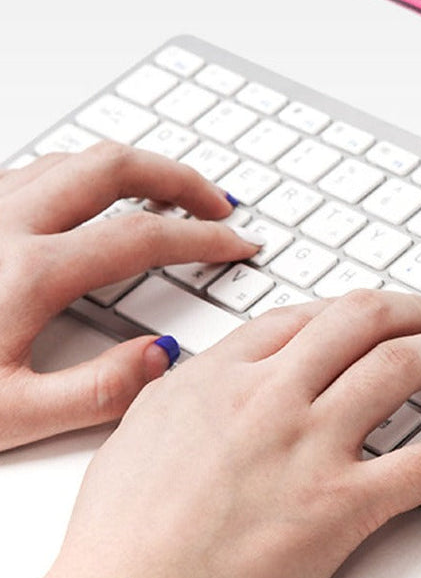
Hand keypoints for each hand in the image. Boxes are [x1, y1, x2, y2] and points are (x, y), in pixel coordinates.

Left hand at [0, 143, 259, 450]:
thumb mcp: (9, 418)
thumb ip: (98, 390)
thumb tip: (162, 359)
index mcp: (26, 273)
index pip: (143, 235)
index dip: (203, 237)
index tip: (239, 245)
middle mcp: (2, 224)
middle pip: (112, 165)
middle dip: (178, 175)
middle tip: (216, 201)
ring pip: (70, 159)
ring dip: (130, 168)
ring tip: (165, 192)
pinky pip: (33, 170)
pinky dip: (81, 175)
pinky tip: (87, 202)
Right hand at [64, 292, 420, 577]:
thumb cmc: (118, 540)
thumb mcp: (135, 436)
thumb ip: (173, 392)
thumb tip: (190, 368)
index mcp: (218, 376)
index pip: (302, 317)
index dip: (350, 312)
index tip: (373, 318)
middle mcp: (270, 395)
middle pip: (361, 319)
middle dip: (412, 308)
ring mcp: (311, 444)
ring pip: (401, 366)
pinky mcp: (342, 504)